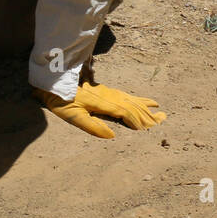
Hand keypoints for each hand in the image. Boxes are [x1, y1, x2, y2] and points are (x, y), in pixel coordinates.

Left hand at [34, 82, 166, 138]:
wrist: (53, 81)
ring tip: (160, 111)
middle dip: (148, 114)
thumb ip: (92, 126)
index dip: (139, 121)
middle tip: (163, 120)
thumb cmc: (60, 100)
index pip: (126, 113)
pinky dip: (138, 99)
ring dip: (146, 106)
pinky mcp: (105, 90)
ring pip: (131, 100)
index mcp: (104, 103)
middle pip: (133, 106)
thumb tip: (113, 136)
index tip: (151, 129)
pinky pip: (126, 95)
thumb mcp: (72, 116)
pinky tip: (142, 101)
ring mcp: (108, 92)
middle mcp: (109, 96)